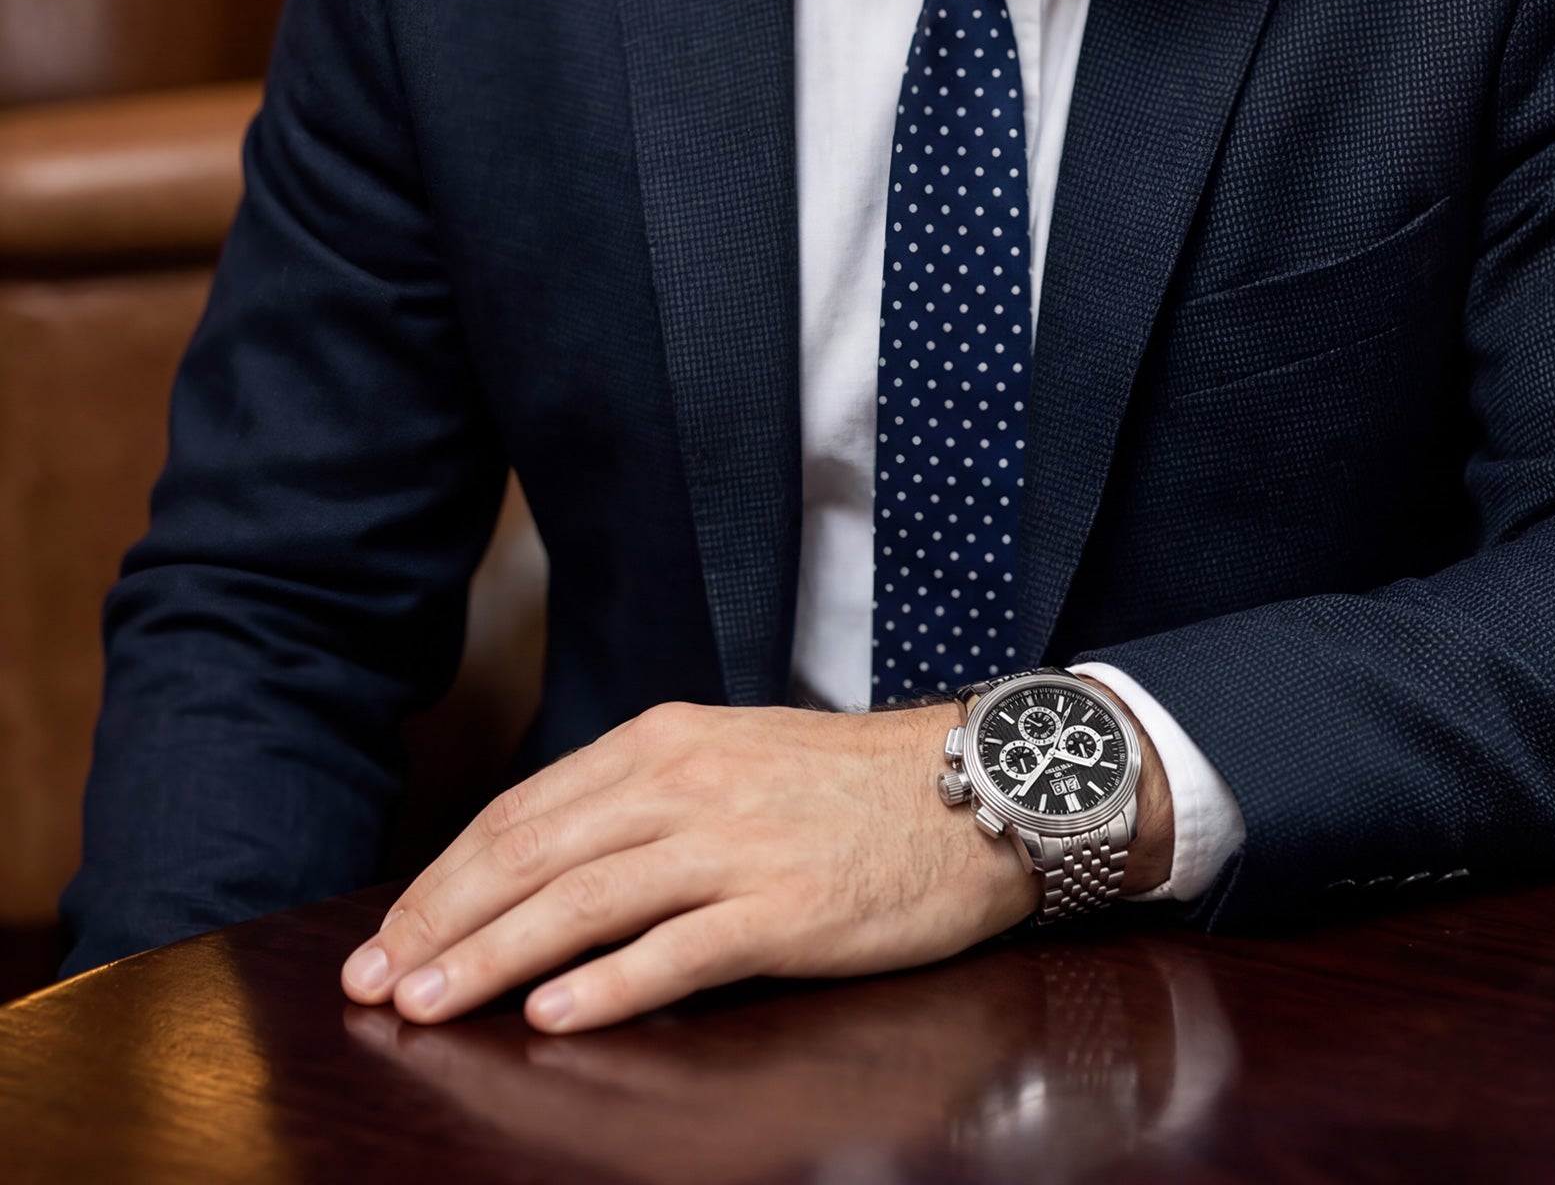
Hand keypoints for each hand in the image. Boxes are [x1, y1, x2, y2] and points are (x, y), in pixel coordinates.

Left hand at [341, 696, 1170, 1034]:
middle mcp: (689, 783)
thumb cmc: (852, 784)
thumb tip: (547, 864)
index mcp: (668, 740)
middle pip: (534, 856)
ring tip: (428, 1005)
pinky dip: (606, 985)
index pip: (525, 811)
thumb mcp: (736, 757)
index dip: (445, 876)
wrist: (975, 788)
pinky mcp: (786, 909)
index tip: (389, 933)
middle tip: (376, 983)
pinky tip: (553, 1016)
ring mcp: (737, 845)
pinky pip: (677, 951)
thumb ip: (647, 798)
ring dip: (492, 958)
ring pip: (585, 903)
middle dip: (441, 923)